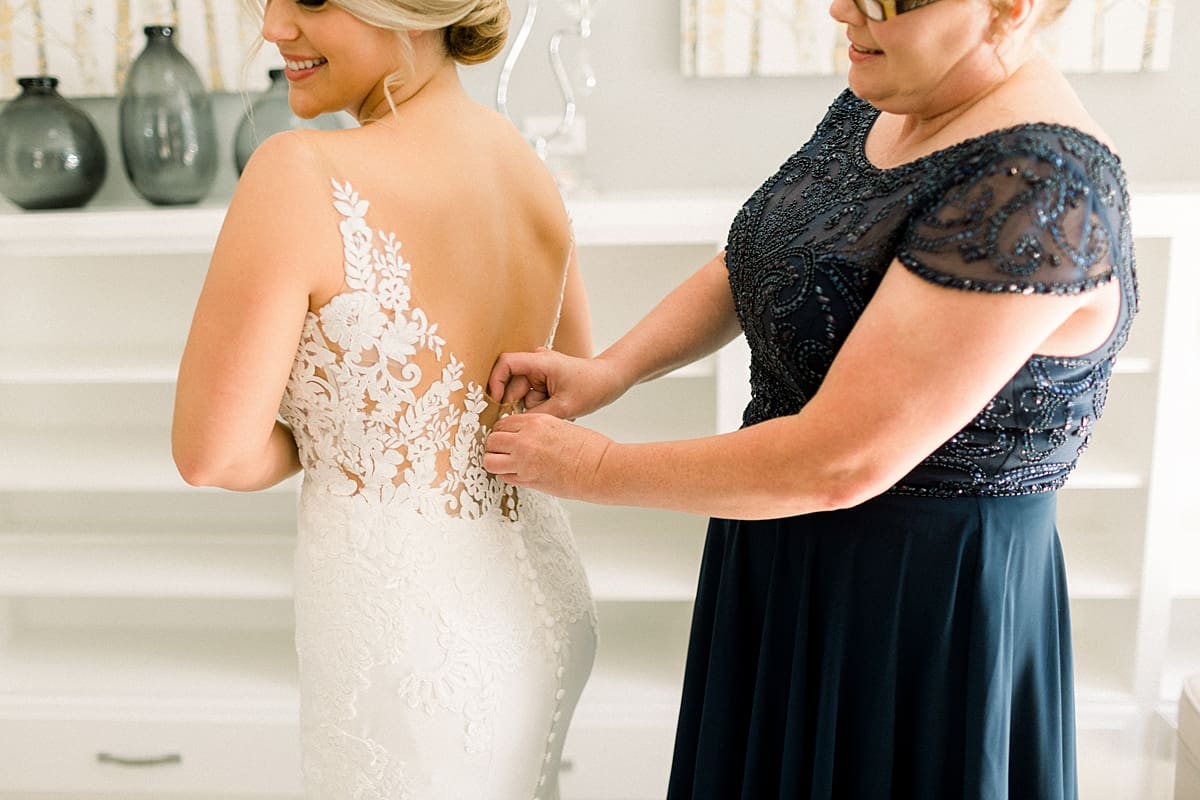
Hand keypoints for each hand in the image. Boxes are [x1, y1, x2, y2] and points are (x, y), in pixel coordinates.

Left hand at [484, 413, 612, 500]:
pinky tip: (519, 474)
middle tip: (504, 452)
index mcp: (535, 422)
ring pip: (490, 461)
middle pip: (491, 441)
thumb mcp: (560, 425)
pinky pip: (504, 477)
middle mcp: (525, 440)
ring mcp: (524, 461)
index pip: (502, 423)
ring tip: (507, 464)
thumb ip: (537, 429)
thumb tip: (522, 436)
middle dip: (495, 447)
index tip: (506, 438)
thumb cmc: (589, 448)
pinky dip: (507, 476)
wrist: (600, 468)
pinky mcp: (528, 480)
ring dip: (495, 462)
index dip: (502, 431)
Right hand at [487, 347, 624, 420]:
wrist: (609, 381)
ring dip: (534, 406)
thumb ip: (536, 415)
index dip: (495, 381)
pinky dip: (540, 405)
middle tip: (538, 415)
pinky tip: (558, 407)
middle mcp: (537, 363)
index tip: (495, 401)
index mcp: (540, 362)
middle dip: (522, 403)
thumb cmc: (591, 387)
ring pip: (523, 394)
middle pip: (513, 384)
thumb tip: (514, 425)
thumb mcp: (563, 407)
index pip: (506, 364)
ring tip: (557, 410)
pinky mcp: (543, 379)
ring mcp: (539, 371)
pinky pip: (532, 395)